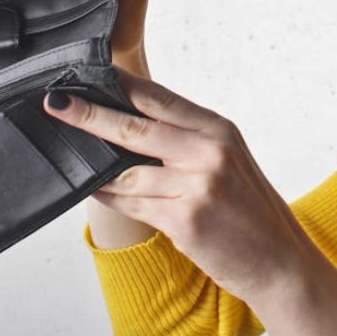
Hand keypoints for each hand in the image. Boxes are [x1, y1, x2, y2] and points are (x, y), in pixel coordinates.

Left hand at [42, 66, 320, 305]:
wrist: (279, 260)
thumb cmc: (250, 211)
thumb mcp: (228, 160)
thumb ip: (187, 140)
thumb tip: (132, 124)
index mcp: (219, 130)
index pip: (160, 98)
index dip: (120, 84)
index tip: (88, 75)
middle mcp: (209, 152)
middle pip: (135, 126)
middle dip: (89, 114)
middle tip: (57, 103)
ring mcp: (197, 186)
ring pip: (127, 172)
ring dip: (96, 166)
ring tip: (72, 156)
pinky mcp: (185, 219)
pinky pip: (132, 204)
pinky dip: (110, 197)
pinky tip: (95, 189)